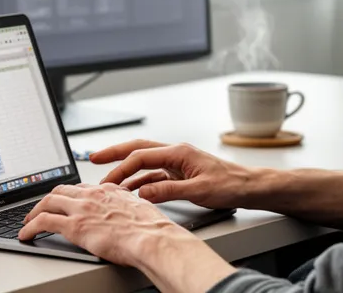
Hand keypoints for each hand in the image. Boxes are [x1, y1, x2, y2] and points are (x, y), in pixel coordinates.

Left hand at [19, 183, 194, 266]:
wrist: (151, 238)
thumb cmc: (151, 229)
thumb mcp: (140, 208)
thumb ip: (128, 206)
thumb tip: (127, 211)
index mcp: (108, 190)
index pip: (81, 188)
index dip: (69, 195)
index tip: (64, 201)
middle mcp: (92, 195)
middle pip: (60, 191)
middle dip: (47, 200)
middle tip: (40, 209)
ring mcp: (81, 209)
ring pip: (47, 203)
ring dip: (34, 212)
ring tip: (28, 221)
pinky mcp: (73, 226)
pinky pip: (43, 222)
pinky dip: (30, 227)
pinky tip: (26, 234)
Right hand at [92, 140, 257, 209]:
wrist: (248, 187)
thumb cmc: (230, 185)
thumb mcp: (198, 191)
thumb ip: (168, 191)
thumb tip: (143, 192)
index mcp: (179, 152)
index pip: (142, 156)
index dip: (121, 165)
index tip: (106, 176)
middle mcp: (176, 153)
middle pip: (138, 150)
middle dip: (115, 153)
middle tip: (94, 158)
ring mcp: (177, 163)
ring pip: (144, 162)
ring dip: (126, 170)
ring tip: (108, 180)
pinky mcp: (180, 173)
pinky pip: (154, 174)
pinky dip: (140, 180)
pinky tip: (131, 190)